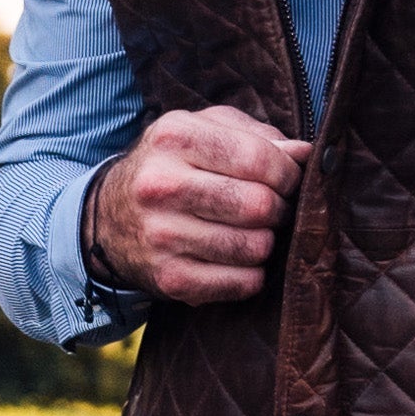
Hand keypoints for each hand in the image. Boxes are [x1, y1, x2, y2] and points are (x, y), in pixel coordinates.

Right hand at [87, 105, 310, 304]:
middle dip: (279, 209)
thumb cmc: (170, 167)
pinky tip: (238, 259)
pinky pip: (241, 283)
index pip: (258, 159)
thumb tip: (306, 155)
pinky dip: (252, 274)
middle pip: (259, 205)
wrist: (108, 218)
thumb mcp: (202, 132)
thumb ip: (256, 136)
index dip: (288, 173)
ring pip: (255, 247)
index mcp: (173, 138)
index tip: (288, 180)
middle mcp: (161, 185)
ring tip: (254, 232)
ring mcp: (162, 236)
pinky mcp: (169, 279)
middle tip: (272, 209)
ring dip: (266, 243)